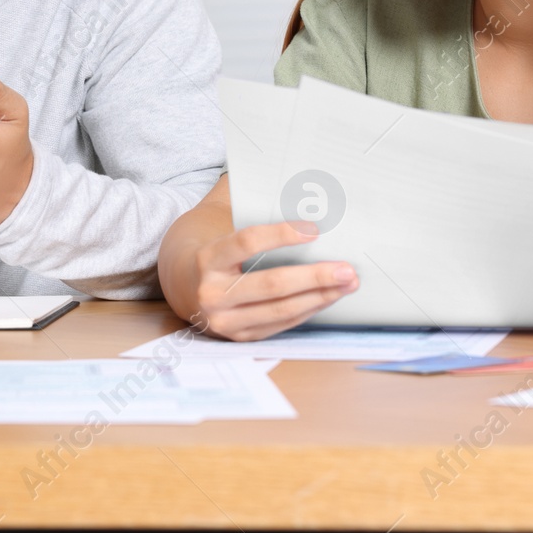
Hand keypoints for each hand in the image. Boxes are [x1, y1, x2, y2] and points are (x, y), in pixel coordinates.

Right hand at [192, 221, 357, 340]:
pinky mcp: (240, 337)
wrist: (184, 286)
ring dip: (320, 296)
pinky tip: (328, 297)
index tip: (315, 230)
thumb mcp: (223, 230)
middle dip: (315, 276)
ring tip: (347, 283)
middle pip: (272, 284)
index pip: (247, 242)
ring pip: (282, 310)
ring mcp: (226, 321)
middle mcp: (212, 293)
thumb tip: (296, 194)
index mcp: (208, 259)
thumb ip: (249, 212)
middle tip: (346, 268)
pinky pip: (282, 325)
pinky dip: (309, 310)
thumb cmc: (218, 252)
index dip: (281, 235)